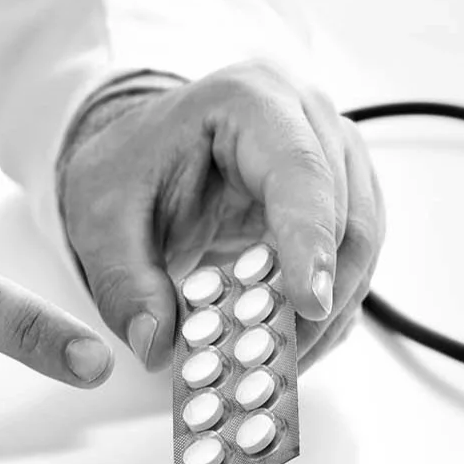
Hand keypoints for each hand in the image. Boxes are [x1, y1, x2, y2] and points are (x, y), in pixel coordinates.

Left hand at [59, 63, 383, 371]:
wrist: (144, 154)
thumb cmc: (130, 167)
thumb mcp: (101, 221)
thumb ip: (124, 283)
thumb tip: (154, 343)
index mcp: (249, 101)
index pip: (301, 173)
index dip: (310, 243)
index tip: (307, 306)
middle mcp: (306, 118)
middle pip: (348, 215)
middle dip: (318, 298)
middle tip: (277, 358)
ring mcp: (334, 154)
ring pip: (362, 243)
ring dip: (329, 312)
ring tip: (279, 362)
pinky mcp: (342, 195)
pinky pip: (354, 259)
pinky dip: (329, 309)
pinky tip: (292, 343)